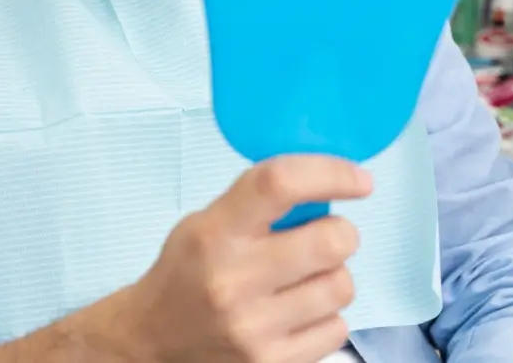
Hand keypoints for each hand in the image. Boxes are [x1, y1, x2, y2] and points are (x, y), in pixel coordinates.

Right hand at [113, 156, 372, 362]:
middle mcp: (233, 281)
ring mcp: (255, 328)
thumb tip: (325, 183)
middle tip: (321, 236)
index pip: (279, 184)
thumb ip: (258, 203)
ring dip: (331, 276)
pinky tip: (295, 313)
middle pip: (331, 240)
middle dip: (338, 232)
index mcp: (214, 233)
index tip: (358, 180)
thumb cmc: (186, 272)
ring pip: (342, 286)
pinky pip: (338, 329)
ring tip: (301, 279)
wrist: (154, 338)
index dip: (330, 173)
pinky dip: (325, 317)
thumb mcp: (205, 223)